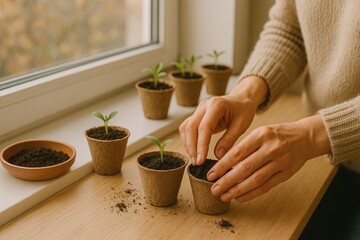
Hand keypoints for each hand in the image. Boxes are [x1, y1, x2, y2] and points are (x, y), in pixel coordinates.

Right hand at [179, 76, 267, 164]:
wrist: (241, 99)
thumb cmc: (243, 111)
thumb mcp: (241, 125)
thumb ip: (229, 140)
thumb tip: (217, 156)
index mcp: (216, 105)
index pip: (204, 127)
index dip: (201, 145)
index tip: (201, 160)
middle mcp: (204, 106)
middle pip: (190, 127)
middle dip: (191, 147)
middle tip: (197, 163)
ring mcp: (198, 110)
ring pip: (185, 128)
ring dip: (188, 144)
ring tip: (195, 159)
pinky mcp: (196, 115)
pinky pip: (187, 128)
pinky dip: (188, 140)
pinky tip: (194, 151)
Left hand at [207, 115, 330, 202]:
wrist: (305, 137)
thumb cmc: (277, 134)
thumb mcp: (260, 132)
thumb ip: (244, 147)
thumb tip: (223, 165)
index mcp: (261, 135)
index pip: (238, 152)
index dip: (222, 165)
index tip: (211, 174)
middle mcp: (271, 148)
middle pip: (245, 168)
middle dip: (227, 181)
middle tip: (214, 189)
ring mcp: (280, 161)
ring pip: (256, 179)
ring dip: (238, 190)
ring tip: (224, 196)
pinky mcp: (286, 173)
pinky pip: (267, 186)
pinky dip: (252, 193)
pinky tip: (239, 197)